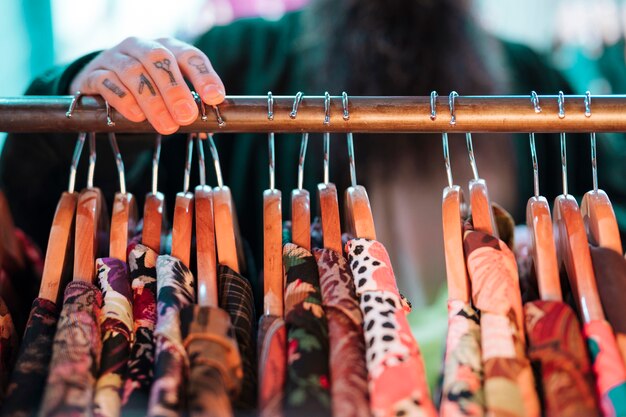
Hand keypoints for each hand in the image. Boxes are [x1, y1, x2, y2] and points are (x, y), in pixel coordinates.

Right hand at [70, 37, 224, 134]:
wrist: (101, 83)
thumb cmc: (147, 90)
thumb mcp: (170, 95)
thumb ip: (188, 108)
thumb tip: (207, 132)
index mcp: (167, 48)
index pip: (189, 55)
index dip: (204, 75)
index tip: (215, 98)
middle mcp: (141, 46)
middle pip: (159, 59)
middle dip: (175, 89)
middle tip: (187, 116)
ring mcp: (115, 57)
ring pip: (133, 72)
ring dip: (152, 101)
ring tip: (166, 126)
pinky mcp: (94, 73)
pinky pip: (106, 82)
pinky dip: (123, 99)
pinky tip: (136, 116)